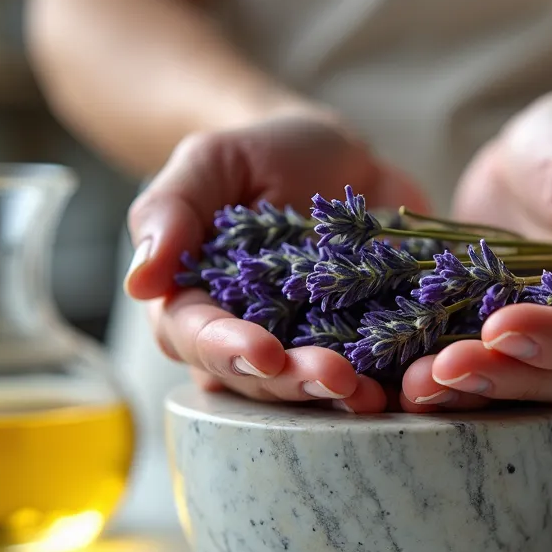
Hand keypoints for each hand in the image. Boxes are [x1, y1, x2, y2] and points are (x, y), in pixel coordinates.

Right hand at [124, 112, 428, 412]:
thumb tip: (139, 280)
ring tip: (372, 394)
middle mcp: (246, 336)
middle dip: (294, 383)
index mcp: (196, 301)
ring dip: (339, 397)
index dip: (228, 350)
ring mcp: (306, 348)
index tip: (264, 352)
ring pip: (310, 390)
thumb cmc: (262, 154)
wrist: (340, 156)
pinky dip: (389, 385)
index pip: (198, 337)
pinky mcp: (363, 346)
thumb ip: (171, 211)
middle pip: (256, 378)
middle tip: (335, 378)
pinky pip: (372, 377)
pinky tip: (412, 386)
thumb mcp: (212, 161)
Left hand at [400, 91, 551, 410]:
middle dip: (516, 377)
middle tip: (447, 367)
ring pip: (548, 395)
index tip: (501, 326)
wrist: (539, 153)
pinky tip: (415, 384)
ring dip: (483, 395)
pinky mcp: (538, 356)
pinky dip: (464, 391)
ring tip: (420, 384)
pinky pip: (509, 385)